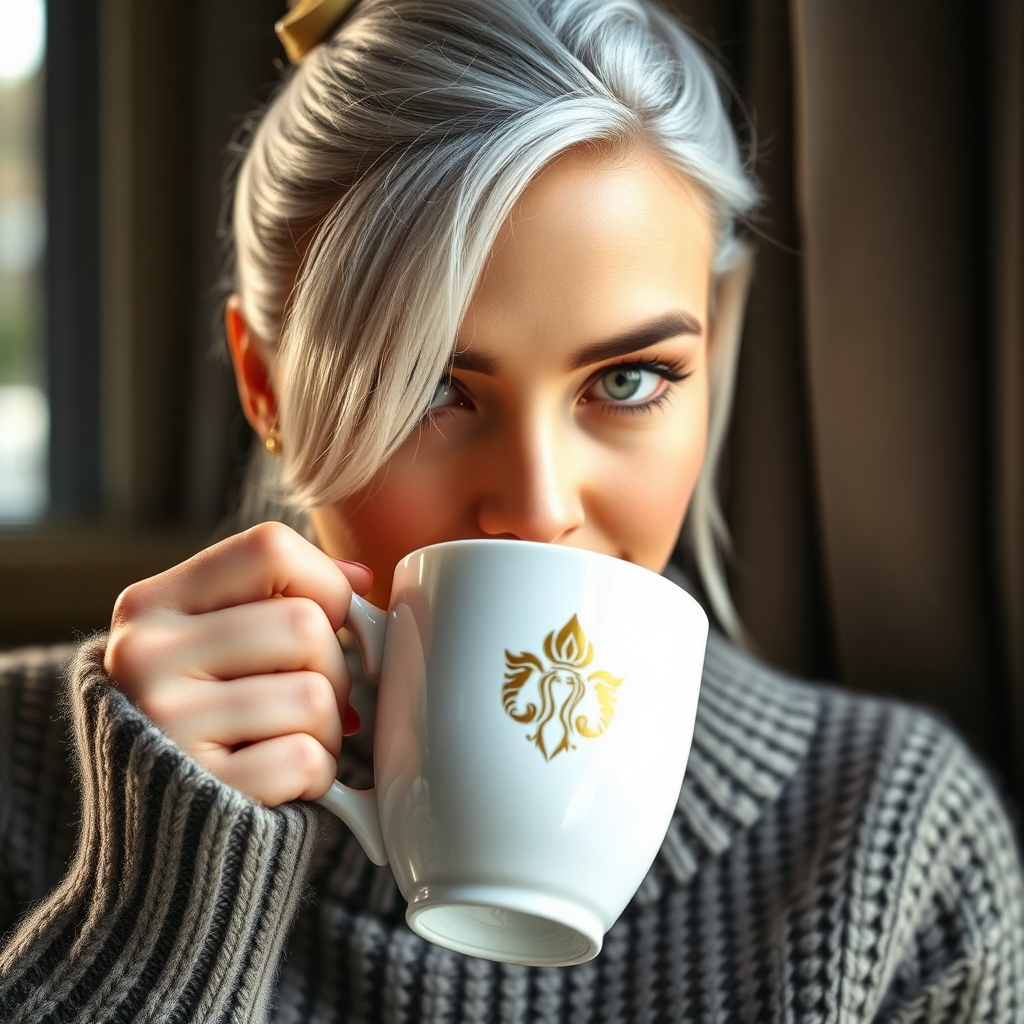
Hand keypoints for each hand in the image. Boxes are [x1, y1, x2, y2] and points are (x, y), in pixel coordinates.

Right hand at [104, 522, 372, 806]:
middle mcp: (144, 655)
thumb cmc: (207, 720)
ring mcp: (166, 724)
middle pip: (305, 625)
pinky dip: (316, 774)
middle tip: (307, 699)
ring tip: (287, 740)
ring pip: (315, 694)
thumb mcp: (212, 644)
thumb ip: (276, 599)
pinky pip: (306, 758)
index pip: (270, 548)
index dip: (324, 582)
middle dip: (332, 669)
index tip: (329, 619)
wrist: (159, 838)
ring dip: (327, 728)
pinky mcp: (200, 789)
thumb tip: (360, 577)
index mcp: (151, 604)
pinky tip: (280, 781)